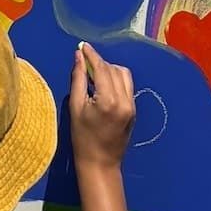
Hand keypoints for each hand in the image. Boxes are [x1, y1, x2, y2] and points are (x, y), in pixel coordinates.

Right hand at [68, 43, 135, 173]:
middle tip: (84, 64)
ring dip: (109, 70)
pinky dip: (116, 80)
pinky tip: (104, 86)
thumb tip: (79, 57)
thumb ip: (78, 79)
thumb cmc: (82, 138)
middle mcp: (124, 101)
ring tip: (94, 75)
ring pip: (123, 75)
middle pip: (113, 69)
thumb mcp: (76, 107)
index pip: (101, 68)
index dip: (91, 55)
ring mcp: (132, 106)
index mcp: (108, 100)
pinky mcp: (134, 111)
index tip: (83, 46)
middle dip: (99, 63)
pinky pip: (127, 86)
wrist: (100, 163)